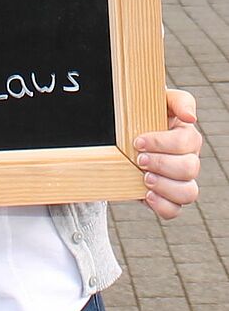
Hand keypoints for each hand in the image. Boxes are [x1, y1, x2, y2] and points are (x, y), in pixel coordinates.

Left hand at [135, 88, 201, 219]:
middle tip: (139, 159)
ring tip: (144, 178)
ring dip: (165, 186)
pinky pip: (174, 210)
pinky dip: (162, 205)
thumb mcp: (157, 99)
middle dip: (162, 164)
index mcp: (186, 135)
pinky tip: (146, 195)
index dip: (162, 143)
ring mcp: (179, 181)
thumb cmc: (141, 114)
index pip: (188, 142)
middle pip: (190, 168)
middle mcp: (188, 159)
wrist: (120, 135)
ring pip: (188, 193)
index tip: (137, 142)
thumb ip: (179, 100)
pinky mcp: (166, 197)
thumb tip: (190, 117)